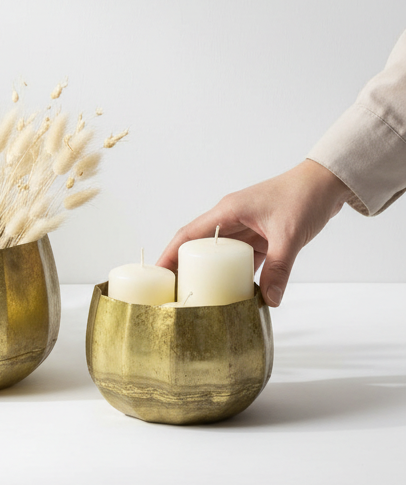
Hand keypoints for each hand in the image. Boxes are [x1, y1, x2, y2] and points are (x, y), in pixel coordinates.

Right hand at [157, 159, 352, 306]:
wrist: (328, 183)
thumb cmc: (304, 198)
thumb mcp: (289, 235)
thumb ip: (278, 268)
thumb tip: (270, 300)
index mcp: (228, 212)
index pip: (189, 234)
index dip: (170, 253)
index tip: (157, 272)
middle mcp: (231, 218)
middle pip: (199, 245)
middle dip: (185, 266)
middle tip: (175, 291)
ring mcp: (245, 227)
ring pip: (220, 253)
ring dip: (211, 271)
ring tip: (200, 294)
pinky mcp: (260, 235)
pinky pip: (242, 257)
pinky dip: (237, 272)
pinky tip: (237, 289)